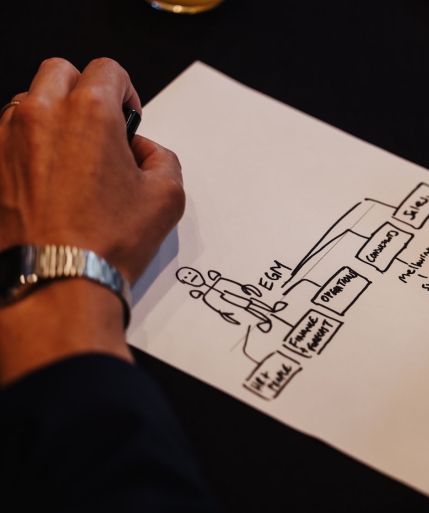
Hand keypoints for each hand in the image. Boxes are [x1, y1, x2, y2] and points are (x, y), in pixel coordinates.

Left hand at [0, 58, 184, 384]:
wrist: (57, 280)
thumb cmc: (107, 241)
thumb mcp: (167, 197)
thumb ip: (163, 160)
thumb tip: (145, 154)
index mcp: (90, 112)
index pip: (108, 70)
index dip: (126, 90)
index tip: (129, 117)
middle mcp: (42, 115)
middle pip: (60, 71)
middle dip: (84, 89)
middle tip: (100, 125)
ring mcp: (7, 138)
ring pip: (29, 101)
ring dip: (52, 116)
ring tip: (72, 156)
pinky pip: (8, 136)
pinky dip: (28, 145)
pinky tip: (48, 179)